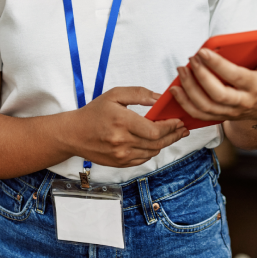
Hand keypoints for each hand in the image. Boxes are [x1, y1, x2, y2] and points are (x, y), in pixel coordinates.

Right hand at [69, 87, 187, 167]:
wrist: (74, 134)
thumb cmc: (94, 113)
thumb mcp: (115, 95)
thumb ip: (139, 94)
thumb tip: (159, 99)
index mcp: (122, 122)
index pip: (155, 130)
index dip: (171, 127)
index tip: (179, 121)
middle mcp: (122, 141)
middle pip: (157, 142)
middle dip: (173, 135)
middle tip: (182, 128)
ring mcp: (121, 155)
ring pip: (152, 151)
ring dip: (164, 143)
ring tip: (173, 134)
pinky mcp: (120, 163)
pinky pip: (143, 159)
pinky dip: (152, 150)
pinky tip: (156, 142)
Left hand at [170, 34, 256, 123]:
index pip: (236, 77)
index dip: (218, 65)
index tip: (203, 51)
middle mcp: (243, 103)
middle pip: (218, 94)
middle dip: (201, 76)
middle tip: (190, 59)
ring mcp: (230, 112)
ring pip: (205, 106)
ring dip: (189, 89)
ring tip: (181, 70)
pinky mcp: (219, 117)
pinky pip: (198, 114)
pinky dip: (185, 103)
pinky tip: (175, 89)